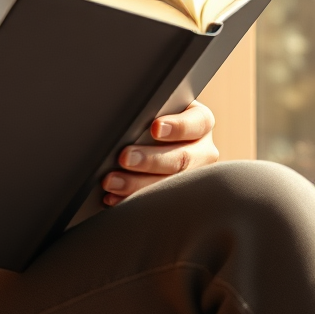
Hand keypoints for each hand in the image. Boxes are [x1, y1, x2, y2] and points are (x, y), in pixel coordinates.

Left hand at [101, 101, 217, 205]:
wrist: (146, 138)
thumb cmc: (149, 118)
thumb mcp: (155, 111)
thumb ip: (148, 112)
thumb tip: (128, 121)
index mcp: (200, 122)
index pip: (197, 123)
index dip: (177, 126)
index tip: (155, 128)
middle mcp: (202, 151)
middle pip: (182, 158)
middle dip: (151, 160)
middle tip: (124, 158)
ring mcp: (194, 176)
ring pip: (172, 184)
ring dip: (138, 184)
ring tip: (112, 182)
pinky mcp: (179, 196)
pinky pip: (159, 202)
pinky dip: (132, 199)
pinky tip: (114, 198)